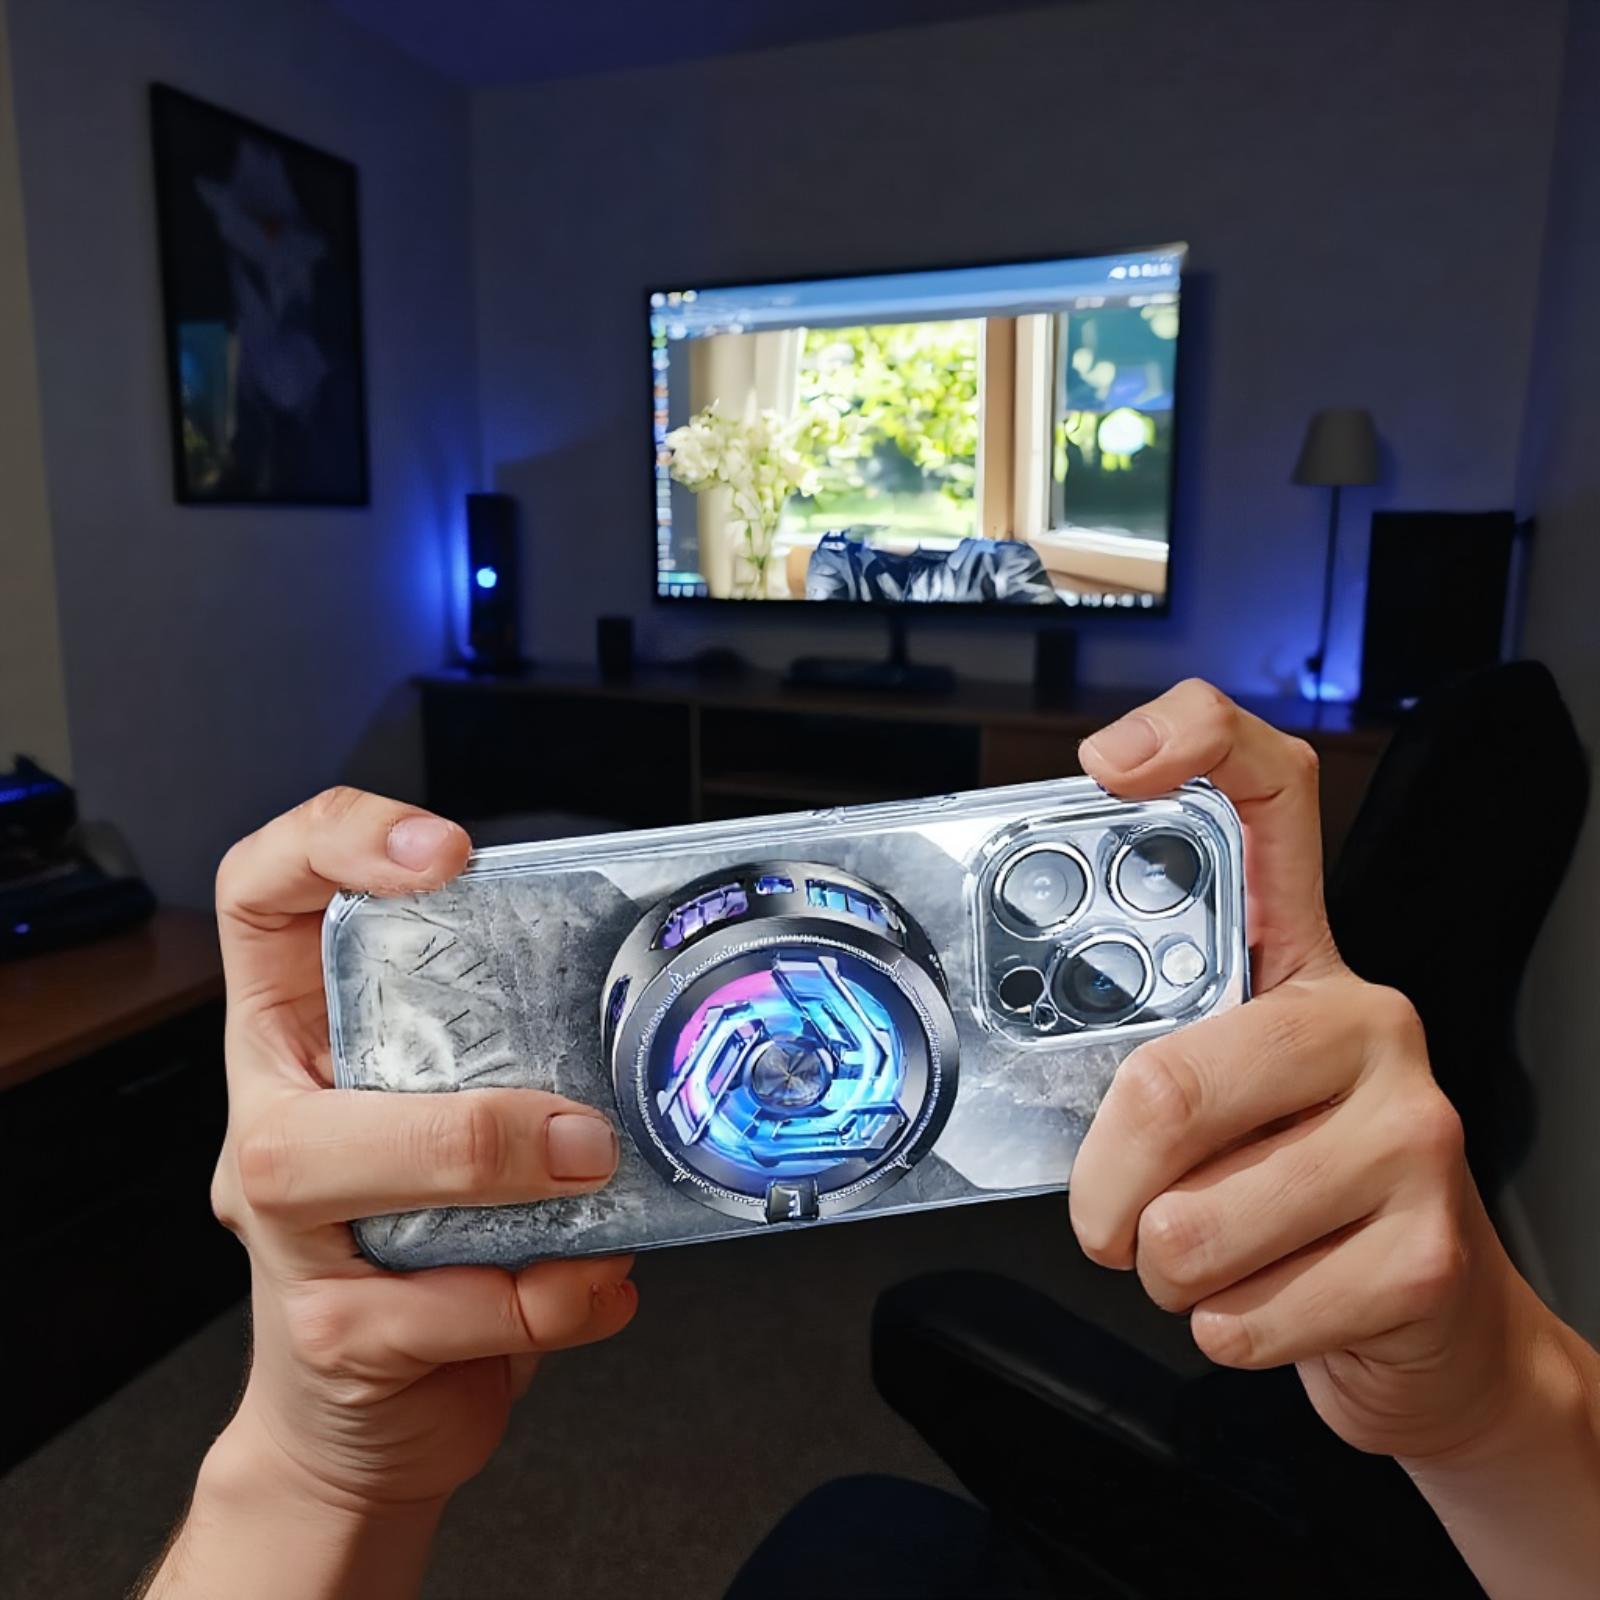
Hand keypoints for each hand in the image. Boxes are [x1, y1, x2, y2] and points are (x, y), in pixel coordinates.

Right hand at [206, 789, 637, 1513]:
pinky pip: (442, 1307)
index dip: (333, 843)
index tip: (447, 853)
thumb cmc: (432, 1246)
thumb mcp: (466, 1115)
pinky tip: (596, 1288)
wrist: (371, 1420)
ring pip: (337, 1172)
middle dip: (457, 1099)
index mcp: (307, 1040)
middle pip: (301, 1062)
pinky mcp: (329, 1332)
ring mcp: (286, 1232)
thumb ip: (520, 1051)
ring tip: (598, 1191)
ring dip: (500, 1179)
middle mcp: (278, 1121)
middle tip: (581, 1130)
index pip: (263, 896)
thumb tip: (649, 994)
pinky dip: (550, 1299)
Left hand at [1069, 681, 1533, 1462]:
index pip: (1270, 797)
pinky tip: (1277, 1297)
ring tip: (1218, 1253)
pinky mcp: (1431, 1248)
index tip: (1106, 765)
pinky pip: (1241, 1309)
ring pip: (1192, 1221)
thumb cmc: (1297, 1193)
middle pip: (1167, 1081)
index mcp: (1302, 964)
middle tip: (1110, 1218)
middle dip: (1104, 1189)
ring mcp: (1412, 1128)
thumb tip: (1037, 1062)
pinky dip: (1223, 1328)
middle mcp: (1367, 1020)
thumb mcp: (1229, 1099)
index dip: (1189, 744)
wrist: (1433, 1327)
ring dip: (1166, 1270)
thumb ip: (1155, 1056)